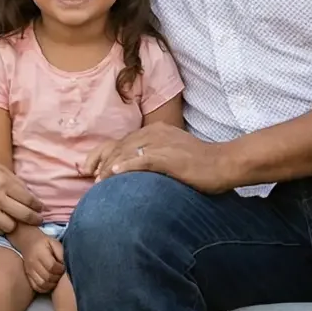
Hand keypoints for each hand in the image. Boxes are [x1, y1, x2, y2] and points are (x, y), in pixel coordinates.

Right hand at [0, 157, 42, 232]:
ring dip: (16, 225)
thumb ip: (15, 181)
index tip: (41, 209)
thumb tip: (29, 194)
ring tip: (17, 221)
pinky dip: (2, 227)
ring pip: (10, 226)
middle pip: (23, 215)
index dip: (37, 206)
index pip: (28, 199)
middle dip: (34, 219)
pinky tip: (3, 222)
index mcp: (4, 182)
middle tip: (38, 220)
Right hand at [11, 226, 63, 293]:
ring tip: (57, 279)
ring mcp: (29, 271)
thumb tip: (66, 264)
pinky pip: (36, 287)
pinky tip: (50, 283)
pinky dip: (45, 288)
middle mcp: (33, 263)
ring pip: (42, 284)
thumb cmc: (44, 242)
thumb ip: (61, 253)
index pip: (52, 266)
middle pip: (47, 277)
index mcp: (40, 253)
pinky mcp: (28, 276)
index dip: (60, 269)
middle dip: (58, 277)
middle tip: (62, 274)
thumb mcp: (54, 242)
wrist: (28, 242)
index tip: (64, 267)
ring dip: (52, 284)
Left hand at [84, 125, 239, 194]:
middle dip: (100, 161)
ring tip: (98, 180)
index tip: (88, 169)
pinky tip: (116, 173)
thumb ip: (152, 158)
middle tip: (87, 176)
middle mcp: (155, 133)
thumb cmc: (200, 164)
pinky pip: (144, 160)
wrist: (224, 163)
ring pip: (128, 153)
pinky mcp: (170, 156)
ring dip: (110, 166)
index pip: (121, 142)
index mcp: (155, 131)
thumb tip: (132, 172)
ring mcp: (162, 144)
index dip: (102, 154)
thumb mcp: (172, 155)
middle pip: (119, 146)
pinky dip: (128, 166)